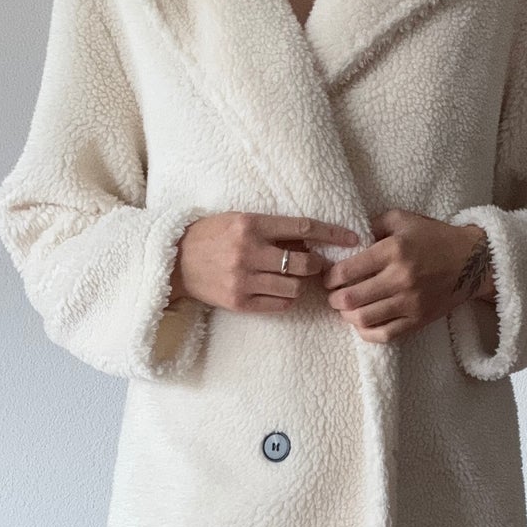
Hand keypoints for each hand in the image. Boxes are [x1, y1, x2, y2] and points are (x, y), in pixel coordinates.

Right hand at [169, 213, 359, 312]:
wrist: (173, 261)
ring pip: (295, 288)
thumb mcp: (240, 220)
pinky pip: (280, 305)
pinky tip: (280, 292)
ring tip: (294, 279)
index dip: (333, 234)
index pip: (304, 227)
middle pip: (304, 262)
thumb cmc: (210, 236)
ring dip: (301, 284)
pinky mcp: (239, 302)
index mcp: (251, 225)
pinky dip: (286, 300)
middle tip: (318, 265)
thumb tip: (311, 239)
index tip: (353, 238)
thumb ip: (273, 229)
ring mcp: (244, 279)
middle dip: (318, 264)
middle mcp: (249, 251)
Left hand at [320, 209, 494, 344]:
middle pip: (351, 298)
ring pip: (364, 319)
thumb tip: (346, 238)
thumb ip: (373, 224)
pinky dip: (367, 332)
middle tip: (333, 295)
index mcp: (393, 251)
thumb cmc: (434, 237)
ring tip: (346, 309)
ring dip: (347, 316)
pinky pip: (385, 334)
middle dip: (334, 299)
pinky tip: (362, 323)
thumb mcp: (403, 220)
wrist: (473, 261)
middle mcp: (401, 278)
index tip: (328, 277)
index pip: (348, 270)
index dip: (330, 277)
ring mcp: (410, 302)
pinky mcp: (418, 319)